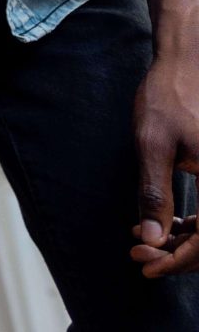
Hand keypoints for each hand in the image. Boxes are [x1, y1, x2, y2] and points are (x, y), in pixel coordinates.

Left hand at [132, 51, 198, 276]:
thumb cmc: (167, 98)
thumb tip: (151, 237)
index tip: (147, 265)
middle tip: (140, 252)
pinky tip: (160, 223)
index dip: (181, 260)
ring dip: (184, 242)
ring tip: (144, 239)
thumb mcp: (153, 145)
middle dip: (179, 254)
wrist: (186, 66)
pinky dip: (191, 225)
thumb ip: (154, 193)